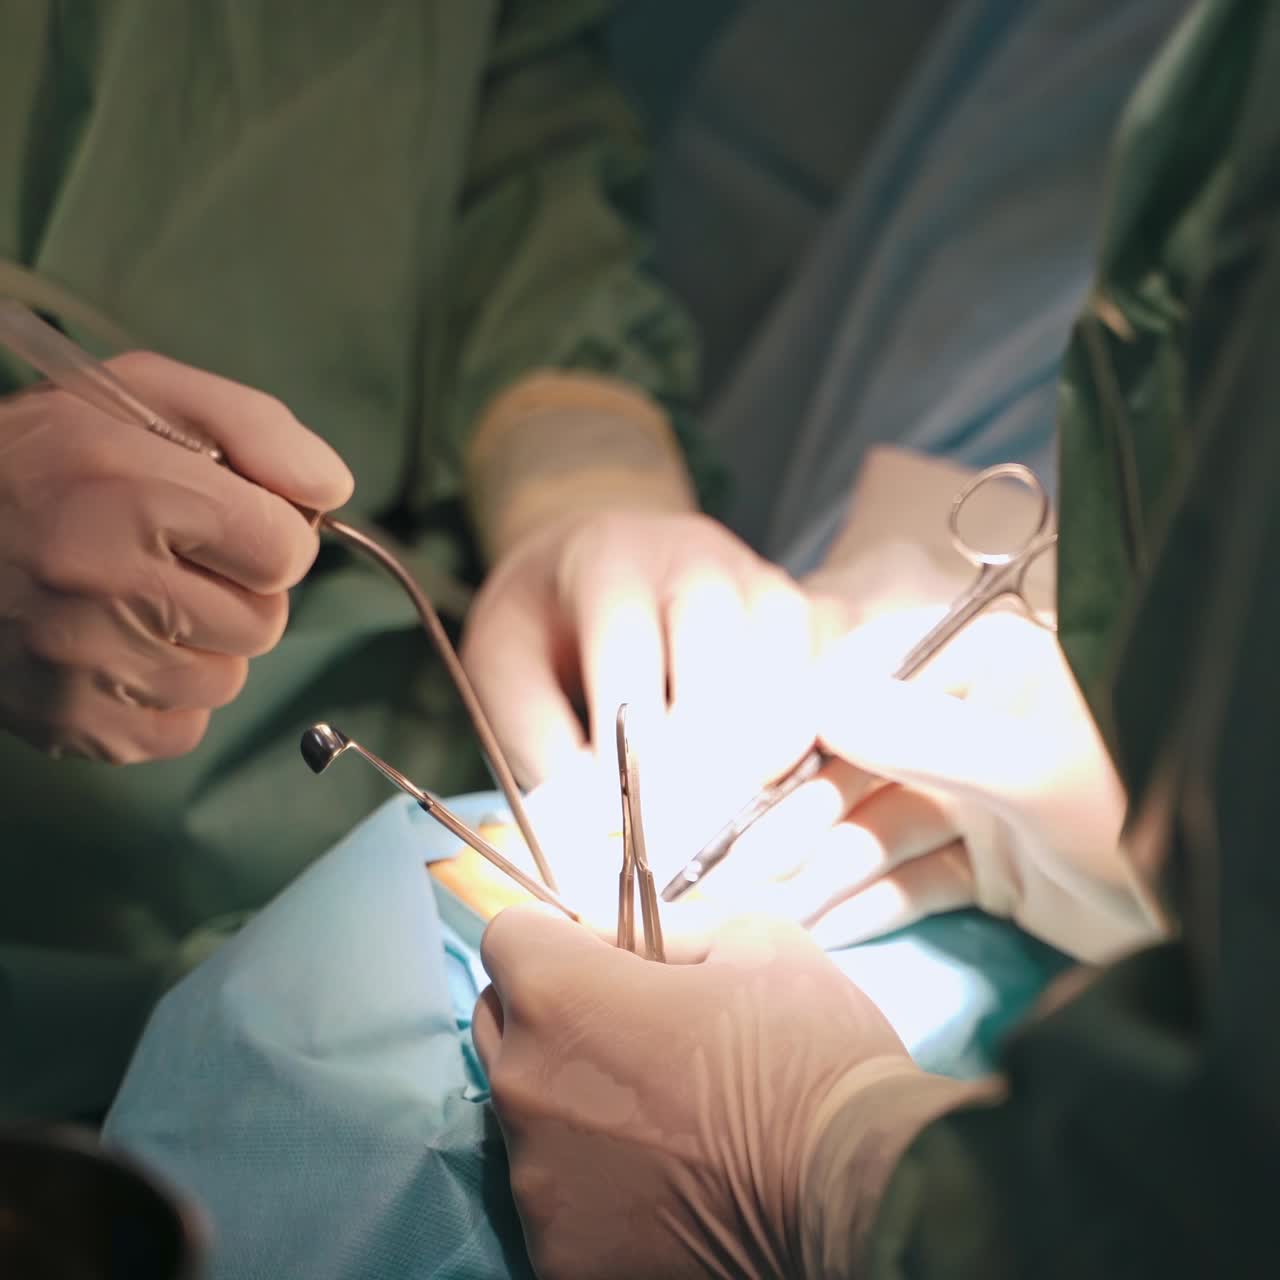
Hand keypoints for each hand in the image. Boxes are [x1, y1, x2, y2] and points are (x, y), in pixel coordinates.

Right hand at [0, 353, 352, 762]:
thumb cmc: (44, 457)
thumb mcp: (145, 395)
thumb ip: (256, 428)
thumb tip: (332, 492)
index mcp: (131, 492)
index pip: (286, 553)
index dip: (267, 536)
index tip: (222, 523)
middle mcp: (104, 584)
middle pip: (263, 622)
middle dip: (236, 590)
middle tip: (168, 560)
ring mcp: (82, 665)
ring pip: (226, 679)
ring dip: (201, 644)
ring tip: (131, 601)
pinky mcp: (71, 725)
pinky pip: (183, 728)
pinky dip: (164, 695)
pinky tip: (112, 648)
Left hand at [461, 510, 816, 797]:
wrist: (590, 559)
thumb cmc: (543, 625)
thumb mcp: (506, 671)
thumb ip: (543, 741)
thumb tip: (600, 828)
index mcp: (611, 558)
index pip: (630, 646)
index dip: (630, 742)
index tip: (622, 822)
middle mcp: (699, 557)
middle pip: (727, 654)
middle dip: (707, 758)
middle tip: (685, 839)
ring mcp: (762, 583)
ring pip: (791, 672)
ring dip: (764, 761)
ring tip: (727, 828)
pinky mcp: (806, 616)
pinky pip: (830, 684)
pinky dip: (806, 747)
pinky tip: (770, 800)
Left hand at [473, 908, 973, 1279]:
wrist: (864, 1195)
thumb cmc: (809, 1053)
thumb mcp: (757, 941)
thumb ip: (673, 926)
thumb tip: (635, 940)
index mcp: (561, 997)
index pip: (508, 936)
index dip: (559, 937)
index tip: (606, 958)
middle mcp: (524, 1087)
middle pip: (502, 1024)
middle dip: (552, 1014)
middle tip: (634, 1033)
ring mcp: (536, 1183)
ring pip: (528, 1114)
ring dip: (574, 1102)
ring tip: (662, 1119)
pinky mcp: (558, 1260)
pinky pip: (557, 1196)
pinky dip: (594, 1185)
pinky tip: (663, 1182)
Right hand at [679, 606, 1163, 961]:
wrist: (1208, 902)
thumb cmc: (1127, 803)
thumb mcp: (1024, 767)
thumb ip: (915, 735)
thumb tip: (816, 708)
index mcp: (975, 668)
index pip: (859, 686)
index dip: (793, 732)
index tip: (742, 777)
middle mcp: (961, 726)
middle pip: (853, 771)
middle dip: (794, 823)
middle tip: (734, 871)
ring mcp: (968, 798)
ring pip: (871, 832)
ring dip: (815, 872)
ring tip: (758, 914)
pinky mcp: (979, 864)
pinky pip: (904, 880)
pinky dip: (862, 905)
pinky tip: (812, 931)